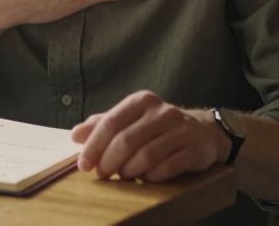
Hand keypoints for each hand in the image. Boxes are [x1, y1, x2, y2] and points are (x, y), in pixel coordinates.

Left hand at [71, 91, 226, 181]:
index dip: (94, 146)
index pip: (111, 122)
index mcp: (141, 101)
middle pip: (126, 140)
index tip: (84, 164)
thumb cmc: (157, 127)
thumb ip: (102, 125)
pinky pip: (167, 168)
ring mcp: (181, 130)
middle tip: (102, 174)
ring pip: (146, 156)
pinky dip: (151, 177)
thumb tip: (75, 135)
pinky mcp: (195, 149)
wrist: (203, 132)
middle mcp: (162, 111)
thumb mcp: (130, 119)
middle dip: (109, 161)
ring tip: (124, 176)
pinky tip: (146, 178)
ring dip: (129, 171)